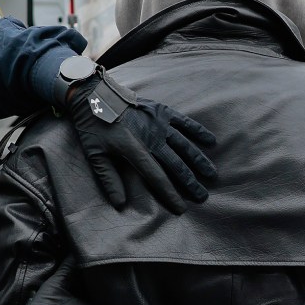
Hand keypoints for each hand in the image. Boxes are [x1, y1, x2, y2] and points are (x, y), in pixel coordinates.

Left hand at [64, 75, 219, 212]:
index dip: (169, 193)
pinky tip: (211, 141)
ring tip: (212, 174)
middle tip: (203, 197)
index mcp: (134, 149)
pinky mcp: (162, 111)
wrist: (93, 95)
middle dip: (190, 182)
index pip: (156, 176)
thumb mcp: (94, 155)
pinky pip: (184, 122)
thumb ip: (109, 179)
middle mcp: (151, 137)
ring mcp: (159, 123)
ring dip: (199, 161)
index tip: (181, 208)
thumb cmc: (93, 128)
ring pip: (184, 145)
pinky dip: (198, 131)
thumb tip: (120, 204)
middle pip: (176, 164)